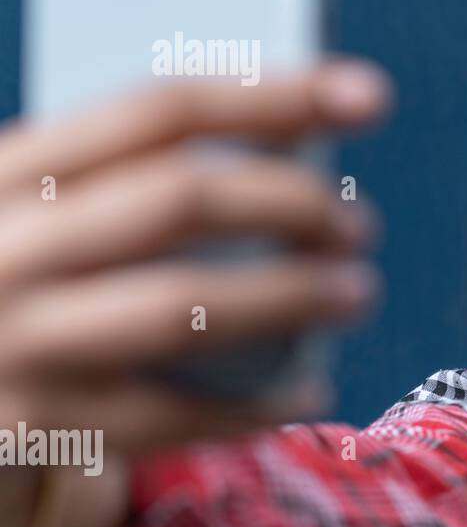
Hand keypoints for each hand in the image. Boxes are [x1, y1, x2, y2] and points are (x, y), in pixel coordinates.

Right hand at [0, 58, 391, 526]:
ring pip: (181, 310)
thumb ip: (127, 180)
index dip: (275, 96)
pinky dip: (257, 406)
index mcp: (10, 170)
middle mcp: (2, 246)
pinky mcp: (31, 430)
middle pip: (179, 200)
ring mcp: (11, 341)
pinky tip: (312, 389)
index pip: (160, 111)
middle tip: (360, 225)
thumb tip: (297, 149)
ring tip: (358, 291)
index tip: (369, 96)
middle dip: (292, 204)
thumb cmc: (15, 285)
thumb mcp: (41, 213)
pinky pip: (172, 417)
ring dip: (291, 296)